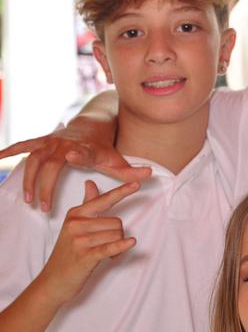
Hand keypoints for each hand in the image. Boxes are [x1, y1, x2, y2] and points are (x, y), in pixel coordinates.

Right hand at [0, 128, 150, 211]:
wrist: (92, 126)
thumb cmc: (103, 148)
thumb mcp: (116, 160)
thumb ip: (130, 172)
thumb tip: (149, 176)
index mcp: (84, 149)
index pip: (81, 152)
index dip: (77, 155)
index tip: (71, 157)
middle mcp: (64, 144)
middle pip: (50, 164)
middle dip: (45, 185)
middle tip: (43, 206)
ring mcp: (50, 142)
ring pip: (34, 160)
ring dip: (28, 179)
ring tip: (28, 200)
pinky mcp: (41, 142)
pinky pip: (22, 145)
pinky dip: (8, 151)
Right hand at [39, 180, 139, 304]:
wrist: (52, 281)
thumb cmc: (67, 252)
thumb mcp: (73, 226)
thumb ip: (86, 204)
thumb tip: (90, 183)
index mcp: (76, 213)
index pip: (104, 200)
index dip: (122, 191)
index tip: (137, 183)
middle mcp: (77, 224)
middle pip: (117, 221)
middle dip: (118, 234)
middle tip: (107, 245)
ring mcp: (80, 240)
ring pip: (117, 235)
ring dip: (117, 246)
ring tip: (106, 254)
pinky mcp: (85, 256)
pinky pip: (110, 247)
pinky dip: (122, 245)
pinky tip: (131, 242)